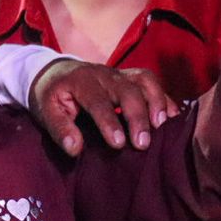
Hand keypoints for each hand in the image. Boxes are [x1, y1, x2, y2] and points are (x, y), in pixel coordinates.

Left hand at [29, 61, 178, 154]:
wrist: (56, 71)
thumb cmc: (53, 95)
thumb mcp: (47, 111)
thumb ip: (60, 129)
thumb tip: (75, 149)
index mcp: (82, 82)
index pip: (98, 102)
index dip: (109, 122)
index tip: (119, 144)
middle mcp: (105, 75)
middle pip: (128, 91)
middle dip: (138, 117)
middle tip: (143, 144)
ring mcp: (121, 74)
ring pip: (145, 81)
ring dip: (157, 103)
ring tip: (163, 127)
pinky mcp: (131, 77)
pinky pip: (152, 83)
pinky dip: (165, 99)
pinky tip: (173, 119)